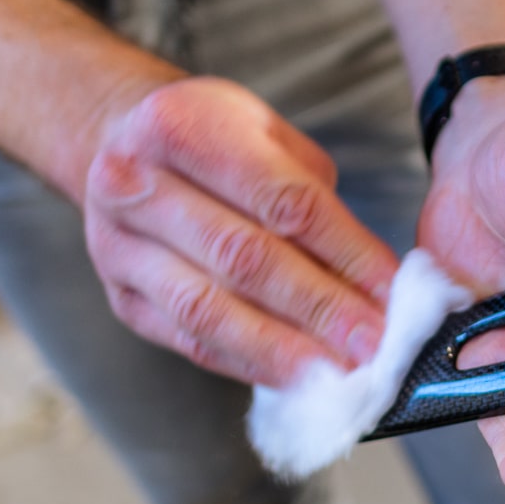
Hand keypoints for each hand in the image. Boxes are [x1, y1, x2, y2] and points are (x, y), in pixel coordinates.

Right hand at [80, 76, 398, 385]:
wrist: (113, 145)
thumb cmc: (210, 139)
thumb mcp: (265, 135)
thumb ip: (313, 198)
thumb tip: (371, 279)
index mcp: (180, 125)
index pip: (281, 201)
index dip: (344, 252)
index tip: (391, 293)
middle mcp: (132, 183)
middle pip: (244, 258)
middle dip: (319, 308)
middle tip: (374, 344)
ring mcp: (117, 245)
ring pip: (208, 309)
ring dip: (282, 349)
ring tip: (338, 373)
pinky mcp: (121, 298)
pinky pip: (190, 341)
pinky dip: (247, 363)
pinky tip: (293, 378)